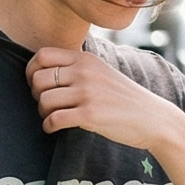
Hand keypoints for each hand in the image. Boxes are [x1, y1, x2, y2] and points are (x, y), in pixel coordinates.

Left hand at [27, 44, 183, 157]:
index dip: (31, 71)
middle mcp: (84, 72)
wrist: (152, 118)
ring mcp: (87, 93)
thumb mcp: (101, 72)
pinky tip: (54, 129)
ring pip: (43, 100)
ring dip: (42, 113)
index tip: (36, 85)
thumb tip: (45, 72)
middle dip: (35, 94)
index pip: (42, 55)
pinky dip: (48, 126)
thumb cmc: (123, 99)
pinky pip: (53, 119)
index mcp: (85, 59)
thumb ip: (78, 68)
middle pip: (38, 79)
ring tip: (52, 118)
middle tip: (46, 105)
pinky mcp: (90, 115)